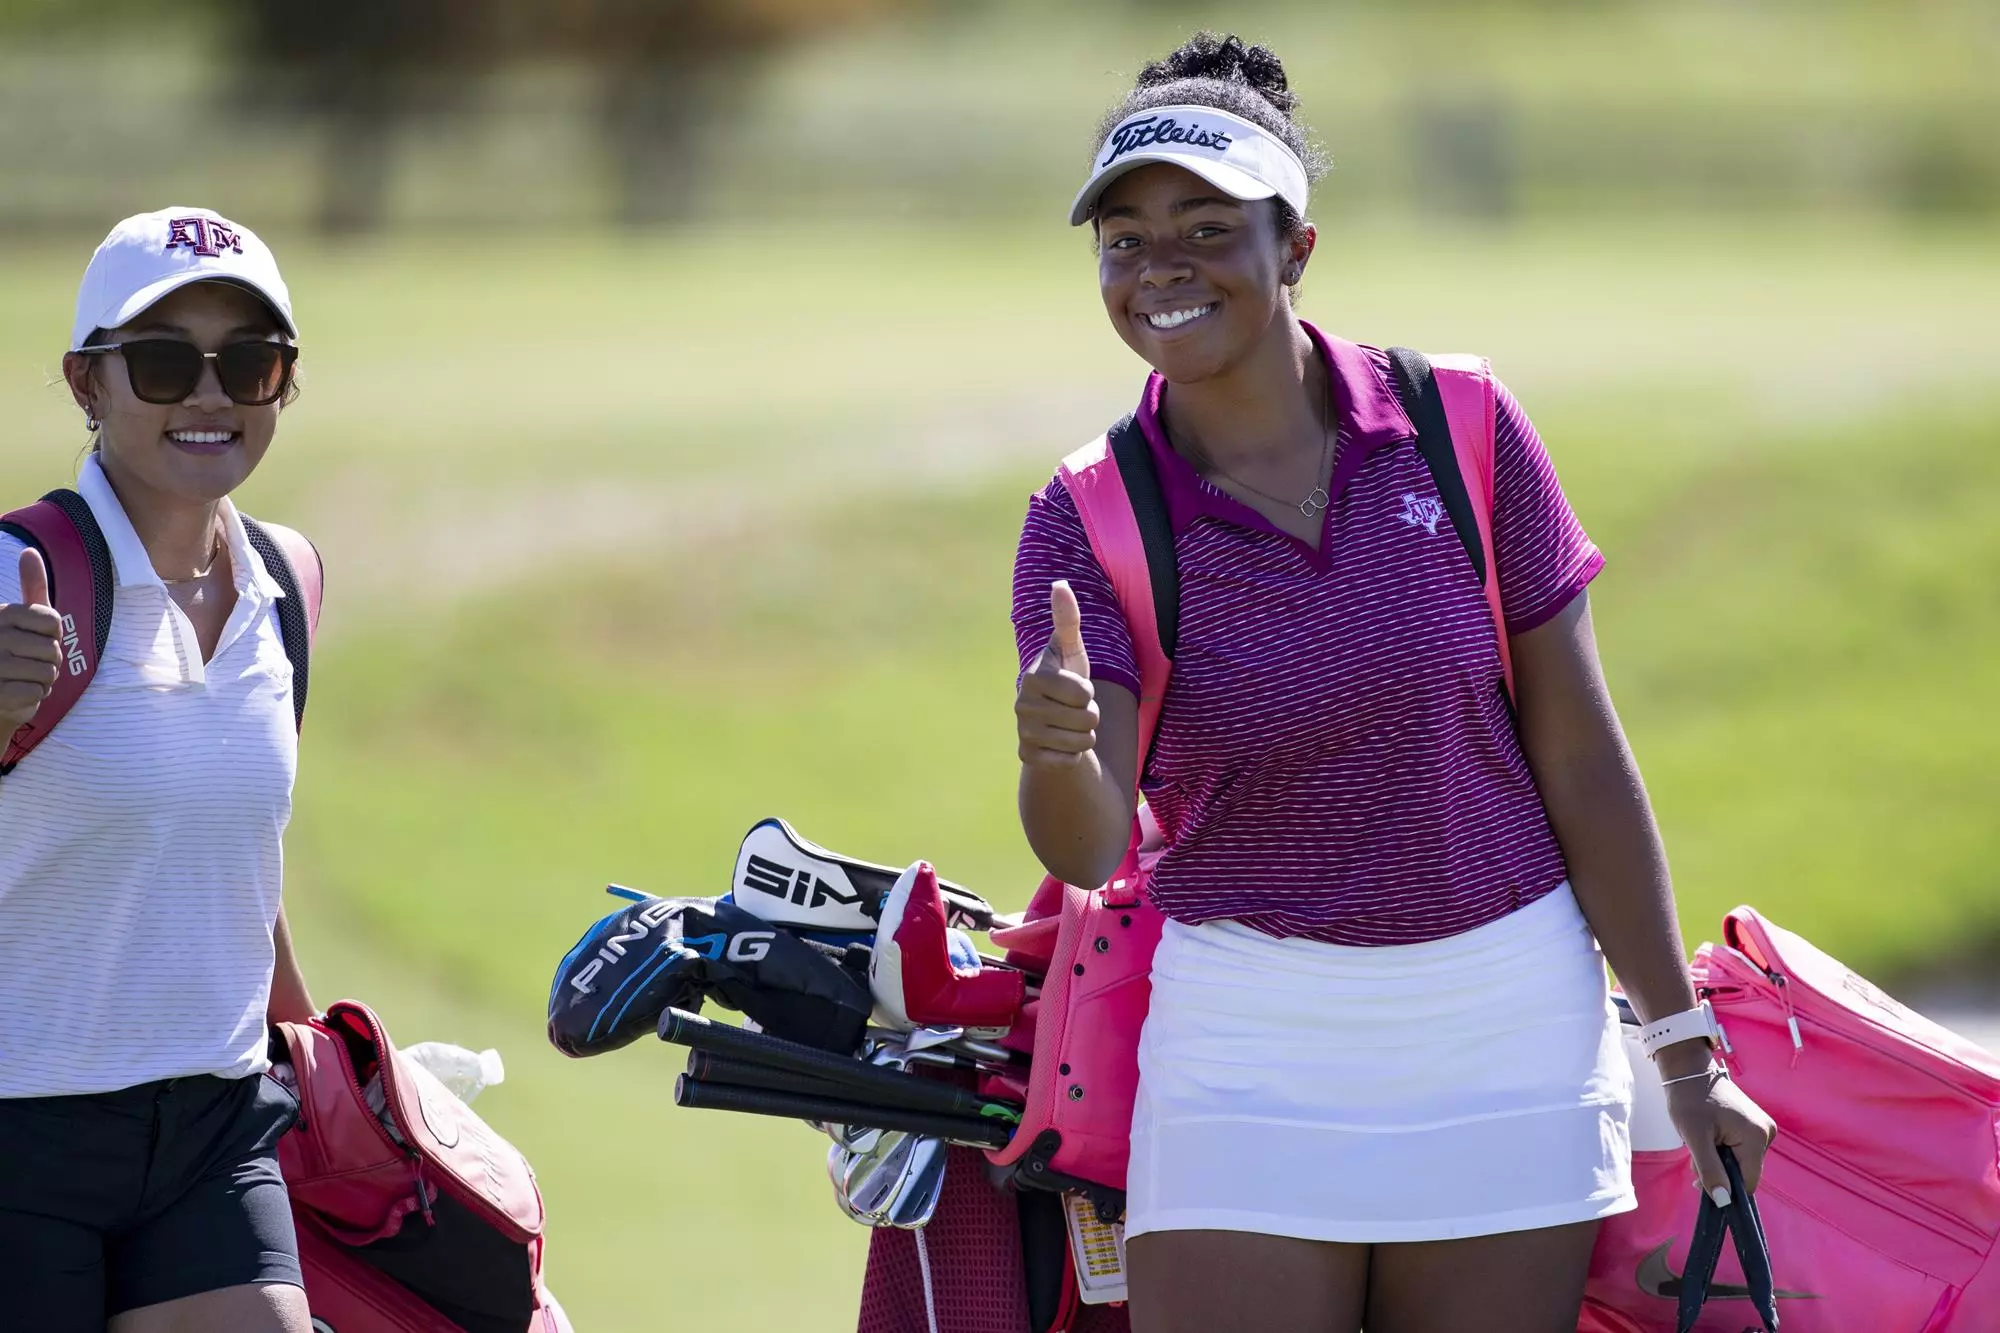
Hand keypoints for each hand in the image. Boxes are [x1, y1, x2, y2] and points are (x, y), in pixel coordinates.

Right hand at [0, 549, 63, 733]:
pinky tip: (18, 695)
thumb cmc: (13, 653)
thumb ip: (31, 586)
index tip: (37, 639)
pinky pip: (37, 692)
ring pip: (48, 672)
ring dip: (43, 682)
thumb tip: (29, 551)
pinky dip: (34, 697)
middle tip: (28, 665)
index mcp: (2, 614)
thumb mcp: (23, 617)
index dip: (54, 636)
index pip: (53, 621)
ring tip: (23, 679)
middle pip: (53, 649)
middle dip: (50, 663)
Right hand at [1015, 581, 1098, 770]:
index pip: (1084, 693)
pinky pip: (1069, 761)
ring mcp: (1023, 732)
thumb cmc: (1067, 677)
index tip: (1075, 688)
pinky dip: (1073, 755)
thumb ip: (1067, 619)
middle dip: (1090, 715)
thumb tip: (1060, 583)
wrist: (1053, 720)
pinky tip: (1060, 743)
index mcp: (1033, 677)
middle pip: (1087, 719)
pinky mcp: (1027, 757)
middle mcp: (1022, 705)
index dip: (1088, 692)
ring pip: (1082, 742)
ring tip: (1070, 725)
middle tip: (1074, 709)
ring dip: (1085, 735)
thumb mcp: (1071, 649)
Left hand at [1666, 1063, 1775, 1206]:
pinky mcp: (1756, 1125)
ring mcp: (1763, 1128)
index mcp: (1757, 1137)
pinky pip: (1742, 1150)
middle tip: (1695, 1154)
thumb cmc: (1689, 1099)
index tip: (1699, 1177)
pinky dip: (1724, 1150)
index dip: (1725, 1187)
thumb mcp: (1694, 1137)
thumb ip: (1710, 1169)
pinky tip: (1711, 1136)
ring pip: (1742, 1162)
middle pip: (1744, 1172)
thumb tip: (1724, 1202)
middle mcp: (1767, 1133)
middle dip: (1719, 1170)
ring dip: (1720, 1160)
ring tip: (1702, 1140)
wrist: (1689, 1070)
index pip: (1747, 1182)